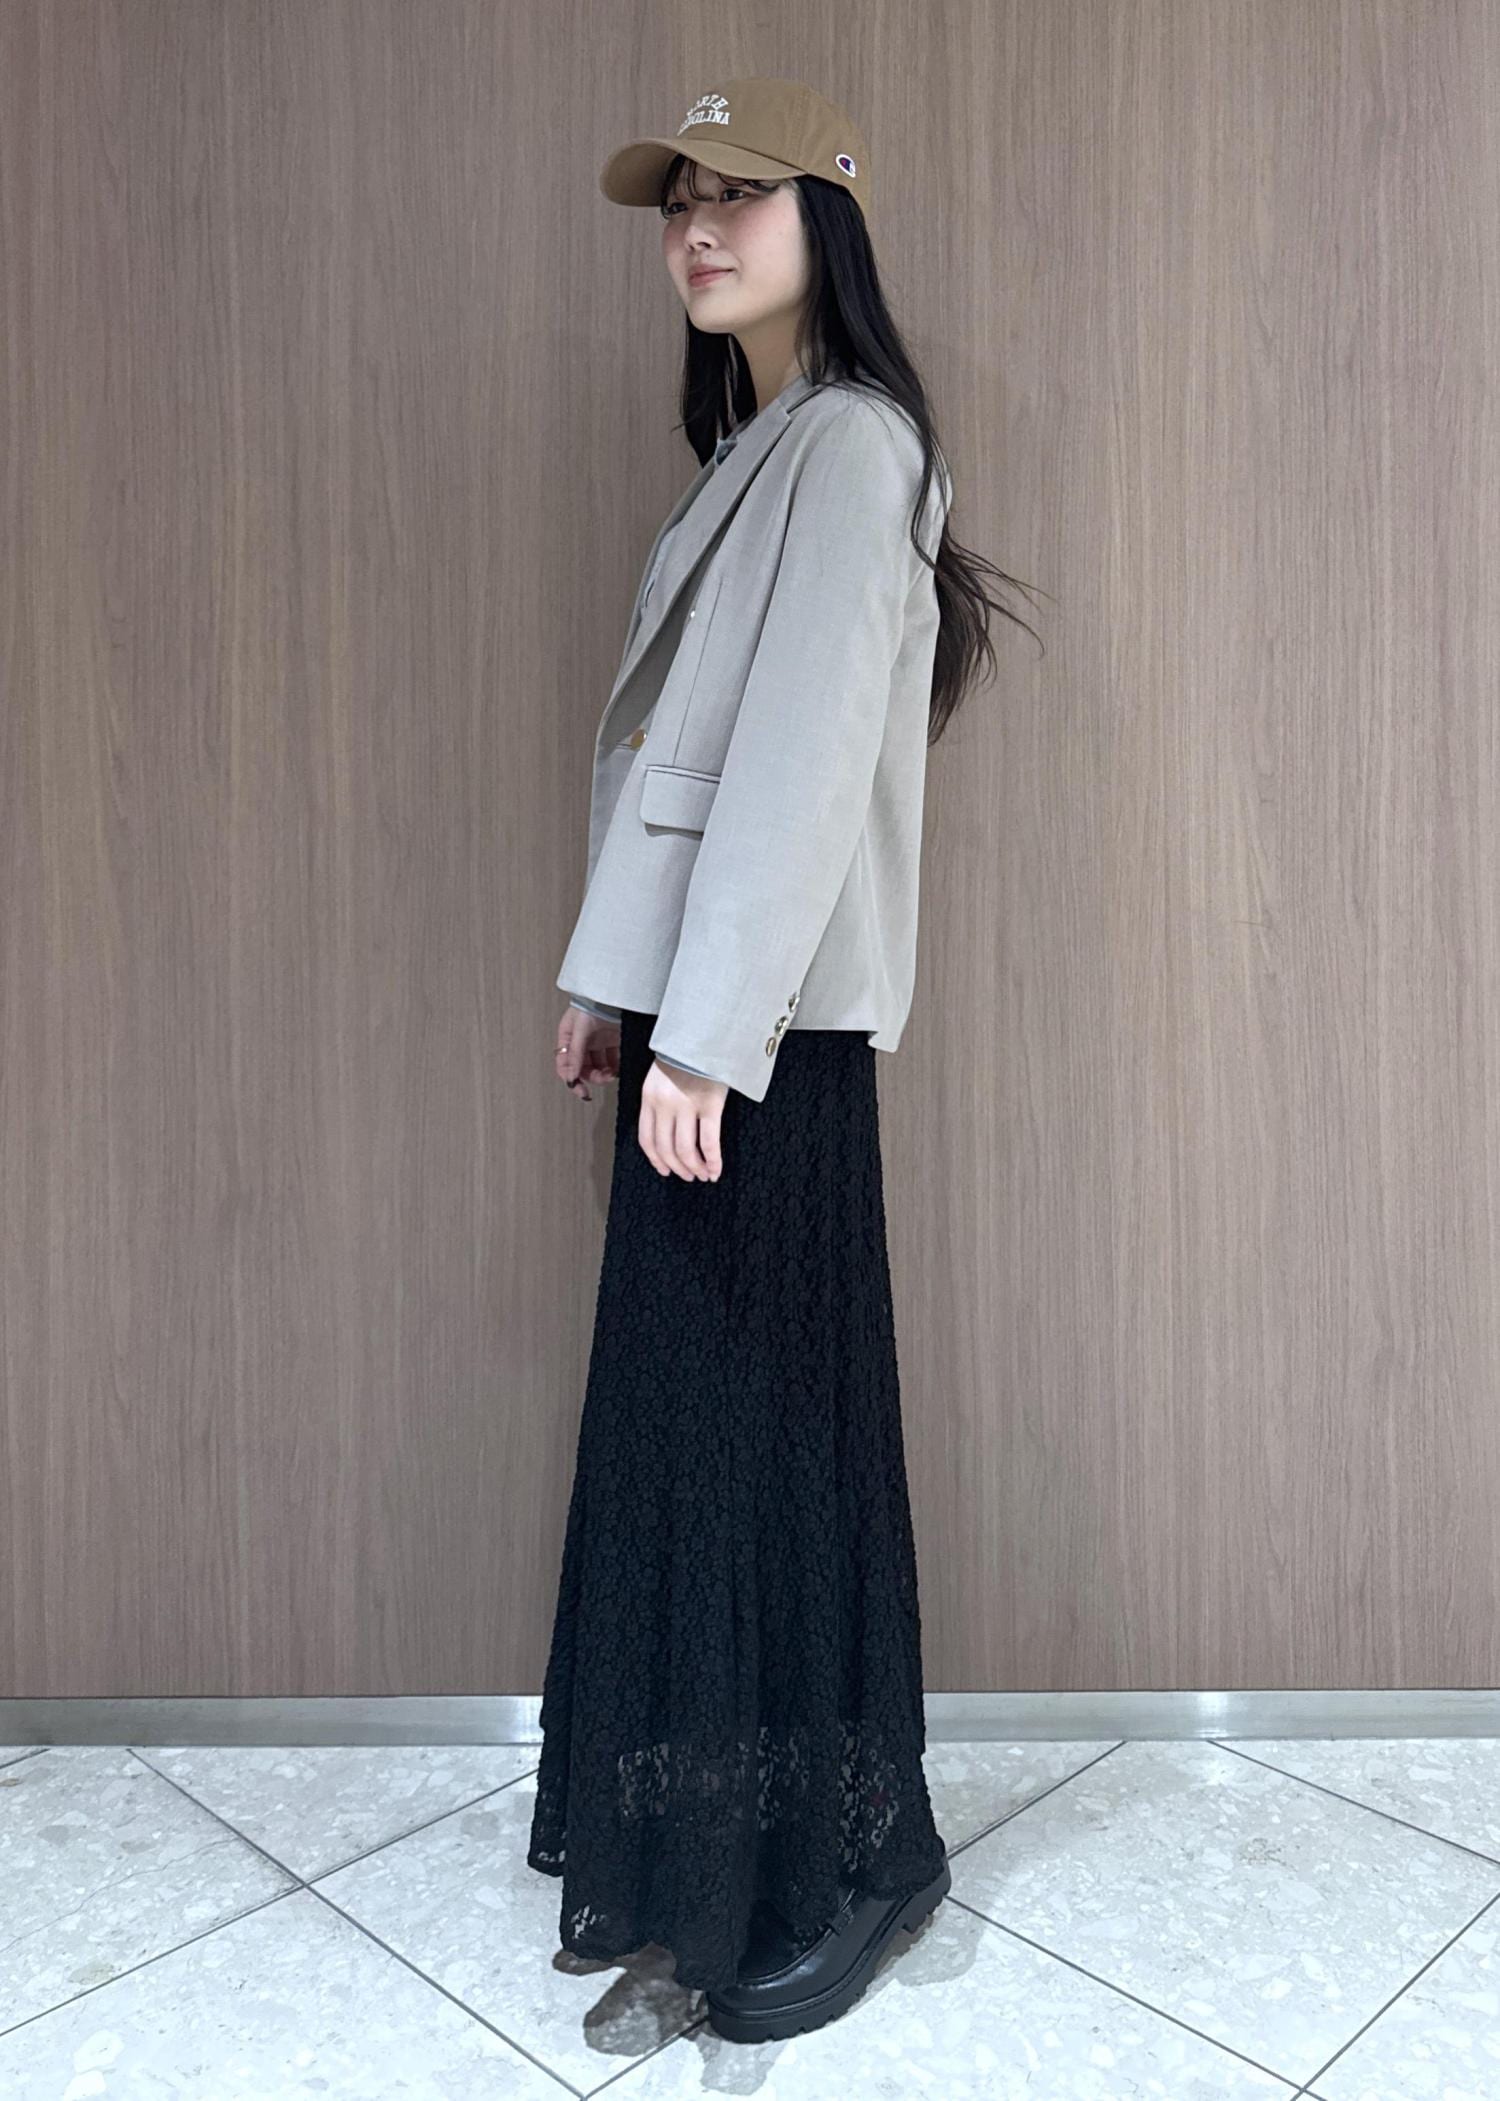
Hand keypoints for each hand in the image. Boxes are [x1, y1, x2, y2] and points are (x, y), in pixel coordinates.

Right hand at [556, 1003, 619, 1100]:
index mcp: (569, 1038)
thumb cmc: (593, 1002)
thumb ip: (576, 1052)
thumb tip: (571, 1076)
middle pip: (583, 1068)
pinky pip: (613, 1060)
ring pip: (599, 1066)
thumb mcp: (580, 1028)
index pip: (565, 1065)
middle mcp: (582, 1042)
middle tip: (604, 1078)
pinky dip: (616, 1066)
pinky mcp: (614, 1040)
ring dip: (605, 1073)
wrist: (616, 990)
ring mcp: (599, 1041)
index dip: (572, 1080)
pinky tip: (619, 1068)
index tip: (582, 1091)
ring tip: (612, 1073)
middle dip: (593, 1077)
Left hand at [641, 1058, 727, 1180]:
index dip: (656, 1160)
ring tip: (703, 1175)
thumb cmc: (687, 1053)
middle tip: (688, 1176)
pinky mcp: (710, 1104)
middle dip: (678, 1168)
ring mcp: (686, 1104)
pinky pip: (709, 1141)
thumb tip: (667, 1131)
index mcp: (649, 1096)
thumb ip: (659, 1100)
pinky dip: (713, 1160)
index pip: (647, 1139)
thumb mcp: (662, 1075)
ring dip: (695, 1168)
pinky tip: (716, 1169)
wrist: (707, 1031)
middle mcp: (664, 1103)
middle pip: (666, 1148)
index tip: (665, 1170)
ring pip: (686, 1149)